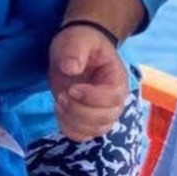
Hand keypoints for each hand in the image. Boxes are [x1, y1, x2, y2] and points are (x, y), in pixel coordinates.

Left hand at [49, 23, 129, 140]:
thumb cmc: (80, 42)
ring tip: (60, 102)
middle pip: (105, 119)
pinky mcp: (87, 119)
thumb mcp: (77, 40)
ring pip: (94, 131)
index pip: (113, 98)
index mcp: (117, 79)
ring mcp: (102, 112)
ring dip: (72, 121)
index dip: (92, 98)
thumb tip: (70, 68)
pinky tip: (59, 110)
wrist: (76, 48)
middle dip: (79, 111)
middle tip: (63, 95)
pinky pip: (82, 135)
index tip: (72, 88)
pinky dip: (68, 128)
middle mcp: (114, 100)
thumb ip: (75, 51)